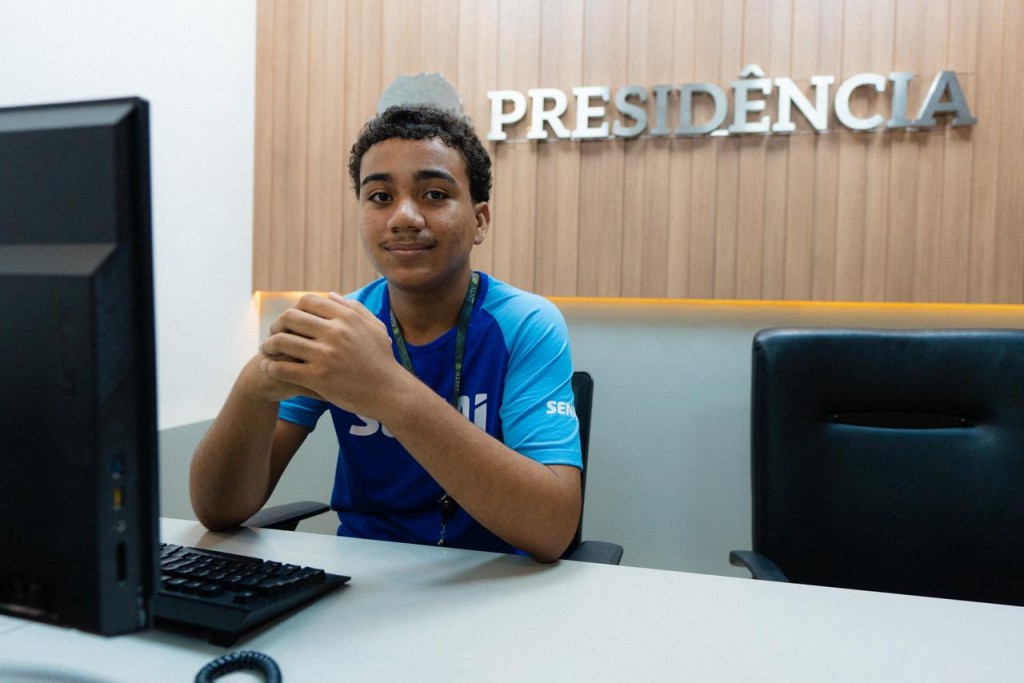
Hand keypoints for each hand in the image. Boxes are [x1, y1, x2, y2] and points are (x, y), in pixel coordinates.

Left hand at [259, 293, 402, 415]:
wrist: (390, 393)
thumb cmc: (383, 360)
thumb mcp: (374, 328)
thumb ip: (353, 308)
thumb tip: (330, 294)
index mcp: (346, 318)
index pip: (308, 301)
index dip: (294, 308)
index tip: (290, 320)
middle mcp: (335, 332)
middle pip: (290, 317)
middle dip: (277, 324)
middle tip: (273, 334)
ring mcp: (325, 355)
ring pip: (282, 341)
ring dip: (269, 345)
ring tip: (266, 351)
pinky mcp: (318, 378)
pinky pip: (283, 368)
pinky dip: (271, 367)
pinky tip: (270, 368)